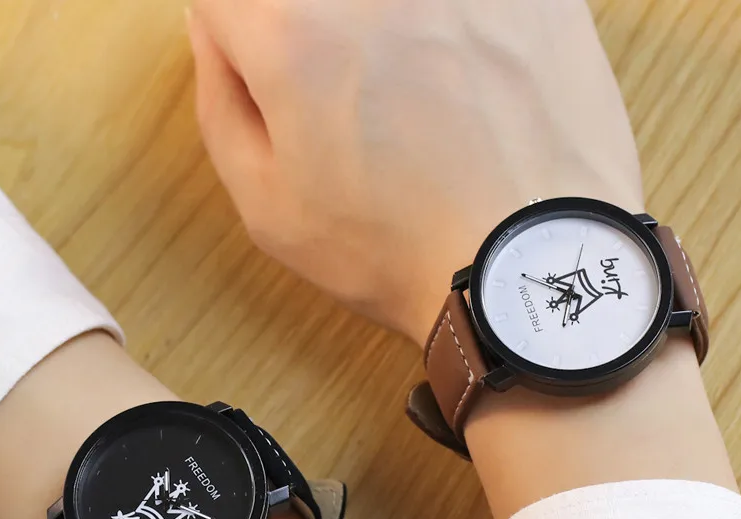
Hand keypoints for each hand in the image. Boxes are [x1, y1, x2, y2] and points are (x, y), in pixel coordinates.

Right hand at [188, 0, 643, 344]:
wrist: (527, 270)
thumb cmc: (396, 253)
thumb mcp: (271, 210)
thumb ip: (221, 103)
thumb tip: (214, 29)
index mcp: (294, 31)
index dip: (242, 36)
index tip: (270, 73)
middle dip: (312, 38)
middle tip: (346, 98)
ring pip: (386, 1)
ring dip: (383, 36)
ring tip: (411, 99)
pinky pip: (461, 3)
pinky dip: (450, 32)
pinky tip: (464, 84)